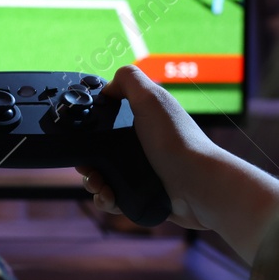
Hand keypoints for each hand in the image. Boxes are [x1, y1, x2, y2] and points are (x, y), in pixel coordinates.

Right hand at [76, 65, 231, 229]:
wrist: (197, 184)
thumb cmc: (176, 140)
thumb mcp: (152, 97)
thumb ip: (128, 80)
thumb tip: (106, 87)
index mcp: (139, 123)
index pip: (103, 124)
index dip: (88, 129)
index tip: (81, 137)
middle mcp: (138, 147)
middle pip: (97, 153)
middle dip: (85, 161)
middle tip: (87, 166)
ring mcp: (139, 172)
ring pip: (101, 177)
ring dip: (92, 183)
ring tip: (99, 185)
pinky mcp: (140, 196)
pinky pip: (112, 199)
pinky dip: (105, 199)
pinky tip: (109, 197)